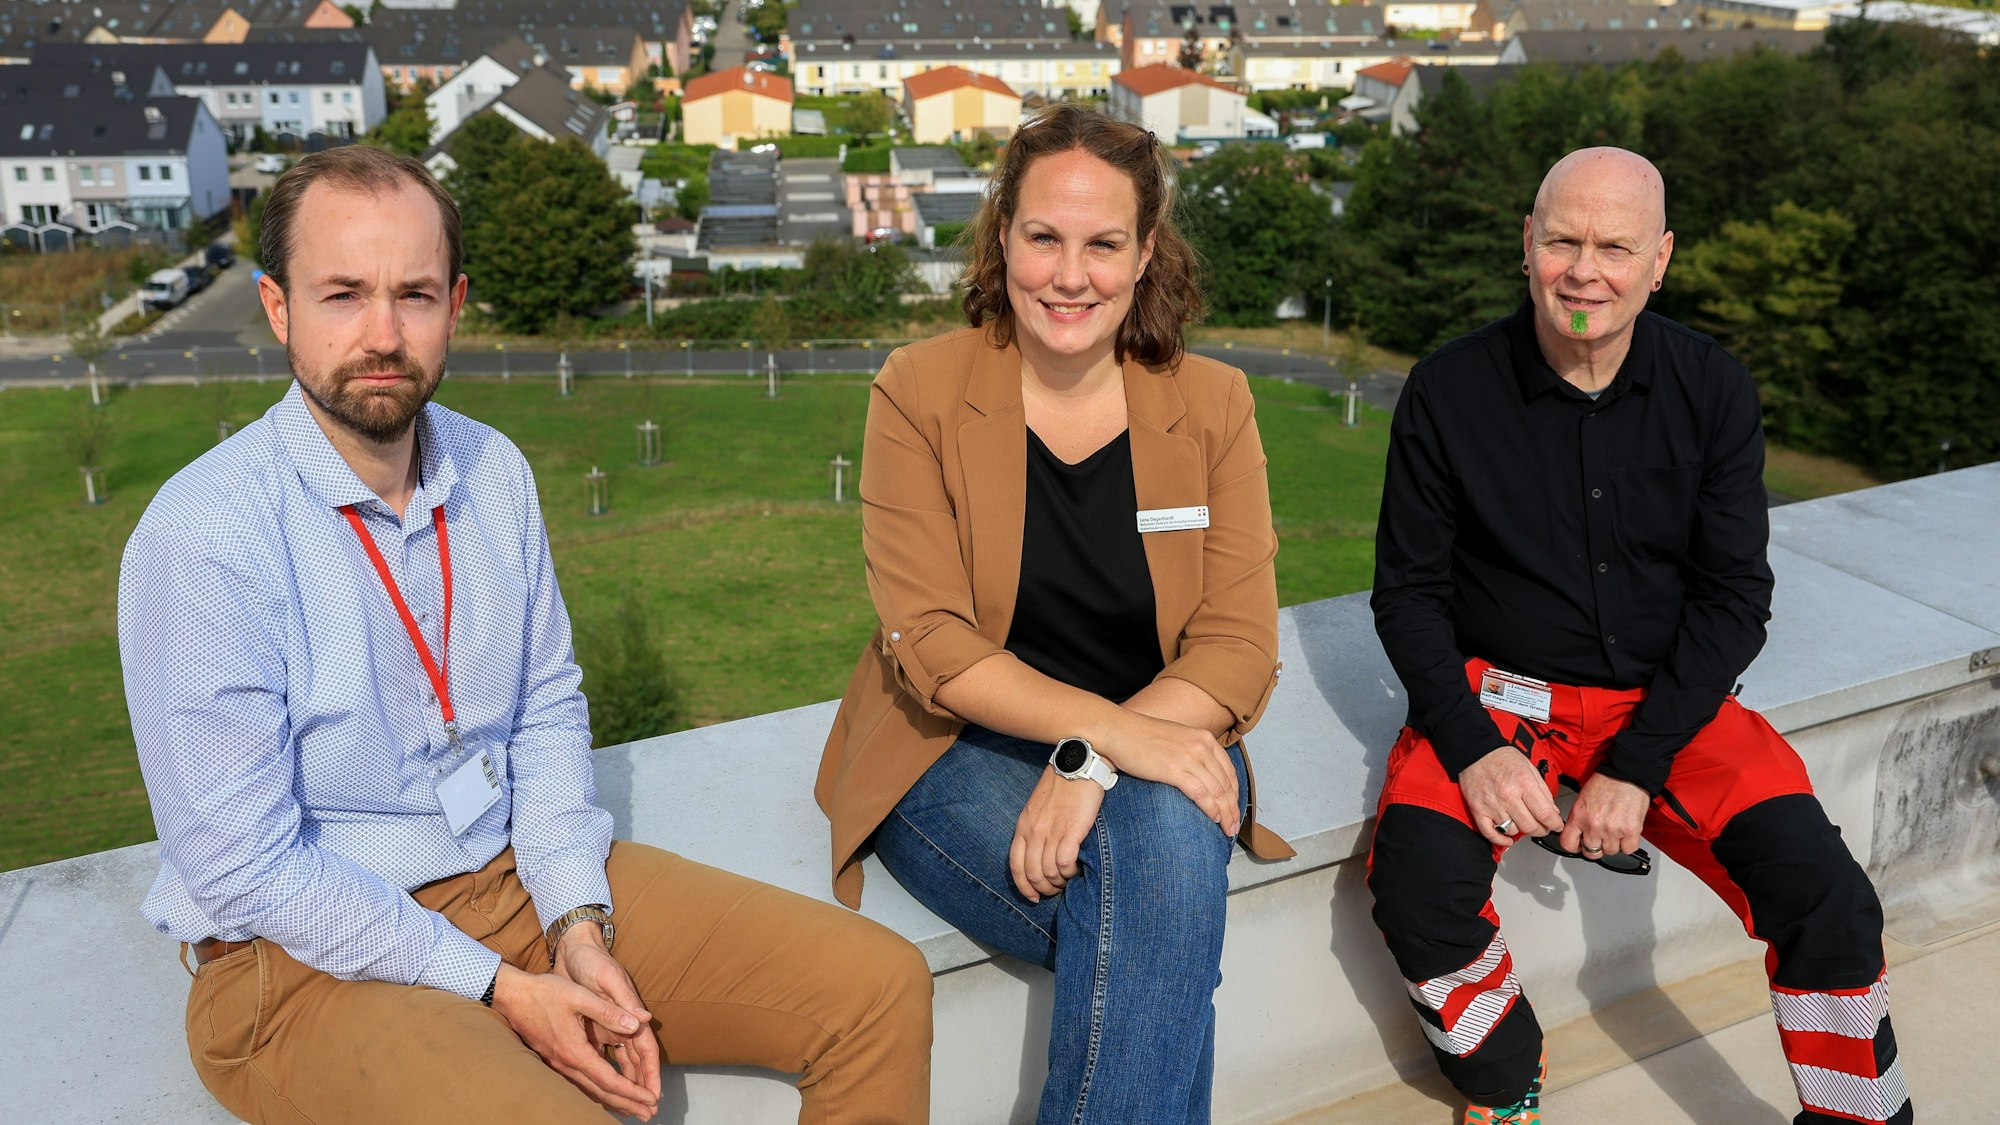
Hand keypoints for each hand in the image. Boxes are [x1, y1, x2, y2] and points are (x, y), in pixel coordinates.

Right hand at [492, 936, 658, 1120]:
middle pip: (601, 1093)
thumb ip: (610, 1011)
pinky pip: (580, 1084)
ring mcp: (558, 1064)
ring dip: (613, 1101)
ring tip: (632, 1110)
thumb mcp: (580, 996)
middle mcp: (566, 1064)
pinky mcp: (554, 1060)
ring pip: (589, 1091)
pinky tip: (605, 1095)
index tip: (651, 1100)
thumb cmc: (546, 992)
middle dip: (627, 1104)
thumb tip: (638, 1022)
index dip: (633, 1092)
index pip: (610, 1081)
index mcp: (576, 1052)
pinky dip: (597, 1092)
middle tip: (648, 1115)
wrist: (512, 995)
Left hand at [1010, 766, 1104, 901]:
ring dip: (1059, 883)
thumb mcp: (1038, 807)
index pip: (1015, 866)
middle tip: (1056, 892)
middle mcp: (1034, 832)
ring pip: (1048, 873)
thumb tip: (1039, 853)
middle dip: (1044, 890)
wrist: (1079, 764)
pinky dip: (1070, 873)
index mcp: (1023, 826)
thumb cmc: (1062, 785)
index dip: (1024, 887)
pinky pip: (1064, 864)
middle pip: (1032, 874)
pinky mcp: (1070, 831)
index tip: (1033, 897)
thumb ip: (1036, 828)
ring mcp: (1051, 832)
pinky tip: (1077, 870)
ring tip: (1068, 881)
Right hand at [1097, 712, 1240, 834]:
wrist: (1119, 731)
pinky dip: (1210, 809)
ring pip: (1217, 791)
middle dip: (1233, 808)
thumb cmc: (1141, 737)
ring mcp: (1189, 757)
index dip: (1235, 794)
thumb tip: (1200, 775)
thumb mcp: (1176, 738)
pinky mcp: (1174, 769)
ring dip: (1225, 813)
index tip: (1235, 809)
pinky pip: (1201, 793)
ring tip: (1227, 829)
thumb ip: (1192, 752)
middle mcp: (1201, 746)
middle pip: (1225, 784)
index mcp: (1204, 738)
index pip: (1229, 771)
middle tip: (1234, 826)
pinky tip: (1214, 819)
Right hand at [1457, 747, 1562, 847]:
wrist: (1475, 751)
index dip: (1555, 824)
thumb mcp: (1529, 768)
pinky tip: (1508, 839)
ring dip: (1521, 830)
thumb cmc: (1503, 758)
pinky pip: (1490, 833)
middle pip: (1530, 826)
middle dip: (1542, 830)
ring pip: (1512, 831)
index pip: (1545, 814)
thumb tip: (1552, 812)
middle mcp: (1508, 796)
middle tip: (1543, 827)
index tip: (1556, 825)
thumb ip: (1543, 790)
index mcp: (1524, 784)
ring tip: (1522, 822)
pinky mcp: (1478, 810)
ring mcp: (1492, 805)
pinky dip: (1501, 840)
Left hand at [1559, 774, 1648, 858]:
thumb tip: (1579, 833)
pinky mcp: (1631, 831)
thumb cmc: (1606, 782)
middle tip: (1601, 837)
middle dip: (1596, 846)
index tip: (1579, 845)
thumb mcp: (1582, 799)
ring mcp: (1612, 830)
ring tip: (1616, 829)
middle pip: (1591, 852)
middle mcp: (1594, 825)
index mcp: (1579, 816)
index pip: (1568, 843)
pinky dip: (1628, 843)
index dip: (1574, 847)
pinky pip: (1628, 849)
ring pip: (1610, 851)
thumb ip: (1579, 818)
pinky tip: (1626, 832)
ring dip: (1614, 843)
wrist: (1627, 773)